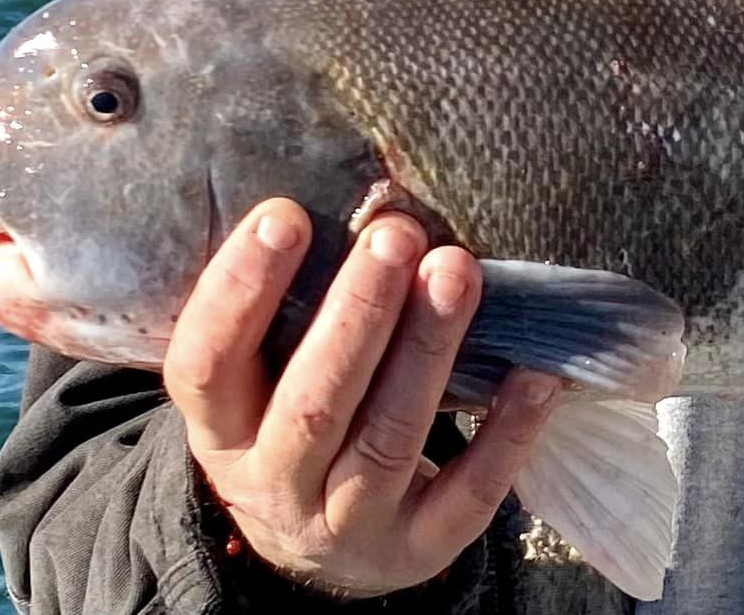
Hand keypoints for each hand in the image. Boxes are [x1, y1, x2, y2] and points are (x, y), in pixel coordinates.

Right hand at [164, 199, 558, 597]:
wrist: (322, 544)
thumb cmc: (300, 418)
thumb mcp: (267, 377)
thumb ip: (291, 309)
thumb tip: (359, 194)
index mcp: (222, 429)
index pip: (207, 365)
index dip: (238, 292)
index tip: (284, 215)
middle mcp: (274, 482)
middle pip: (311, 404)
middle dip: (357, 314)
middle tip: (397, 233)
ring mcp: (348, 523)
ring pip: (389, 439)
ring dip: (427, 349)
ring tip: (457, 270)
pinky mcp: (419, 548)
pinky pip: (468, 494)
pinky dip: (506, 430)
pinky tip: (536, 372)